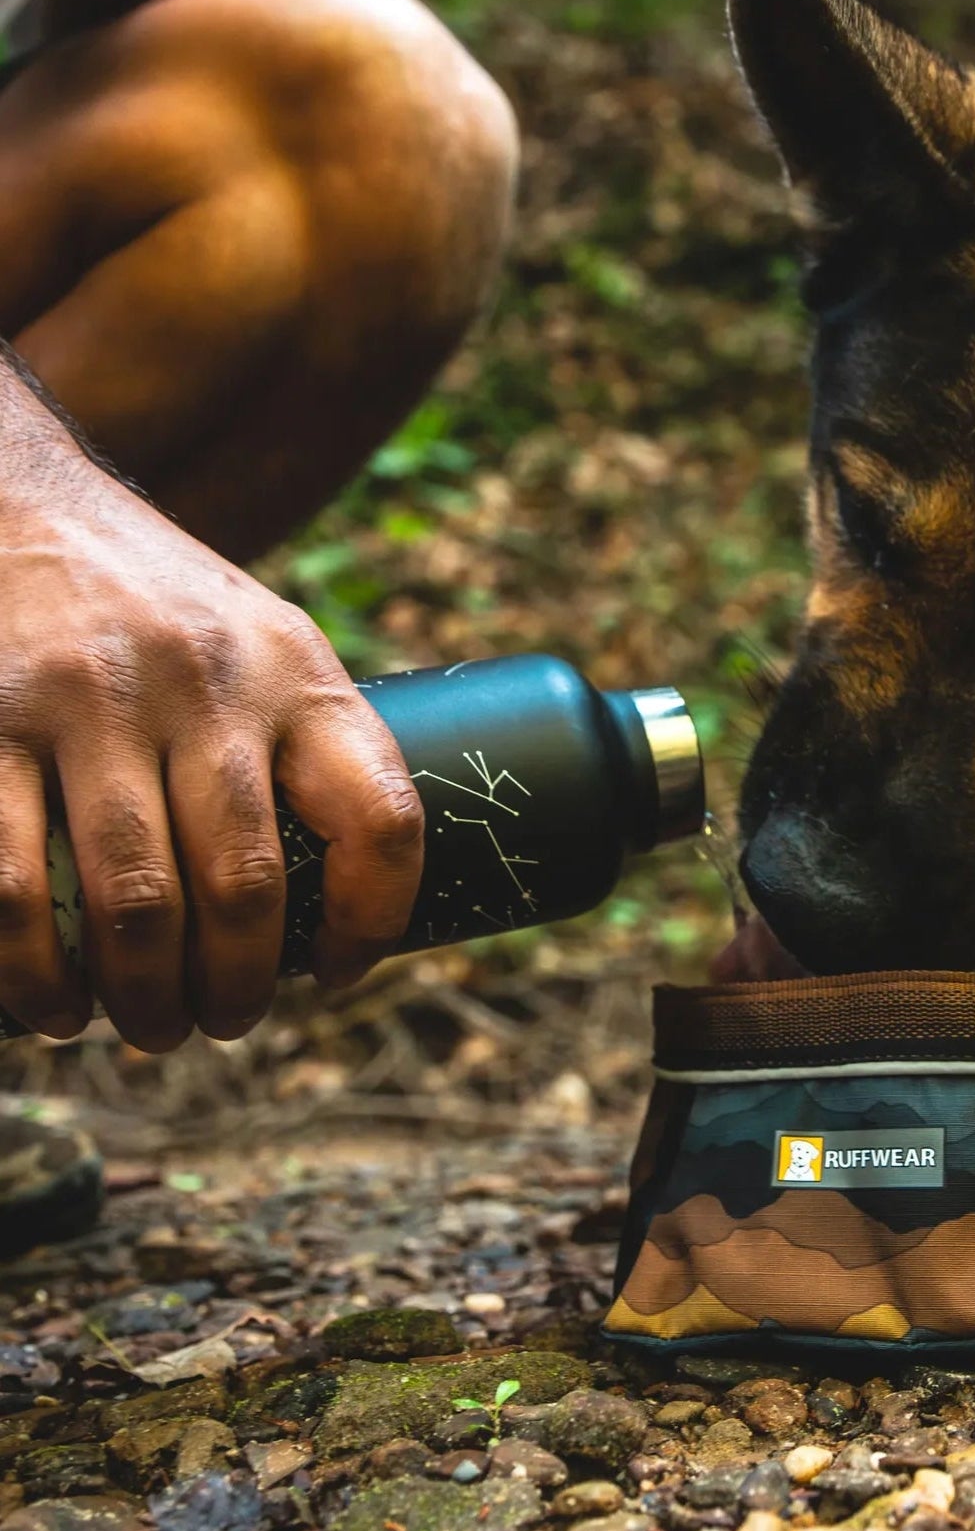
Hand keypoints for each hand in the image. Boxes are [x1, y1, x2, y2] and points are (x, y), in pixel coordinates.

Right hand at [0, 434, 424, 1051]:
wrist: (26, 501)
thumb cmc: (169, 609)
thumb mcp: (270, 645)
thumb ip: (306, 748)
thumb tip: (341, 912)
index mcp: (298, 673)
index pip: (382, 817)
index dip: (376, 919)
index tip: (341, 971)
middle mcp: (205, 683)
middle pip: (247, 884)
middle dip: (237, 987)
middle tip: (222, 1023)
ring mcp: (89, 700)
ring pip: (131, 901)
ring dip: (140, 996)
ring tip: (146, 1029)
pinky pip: (9, 883)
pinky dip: (29, 969)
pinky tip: (48, 1003)